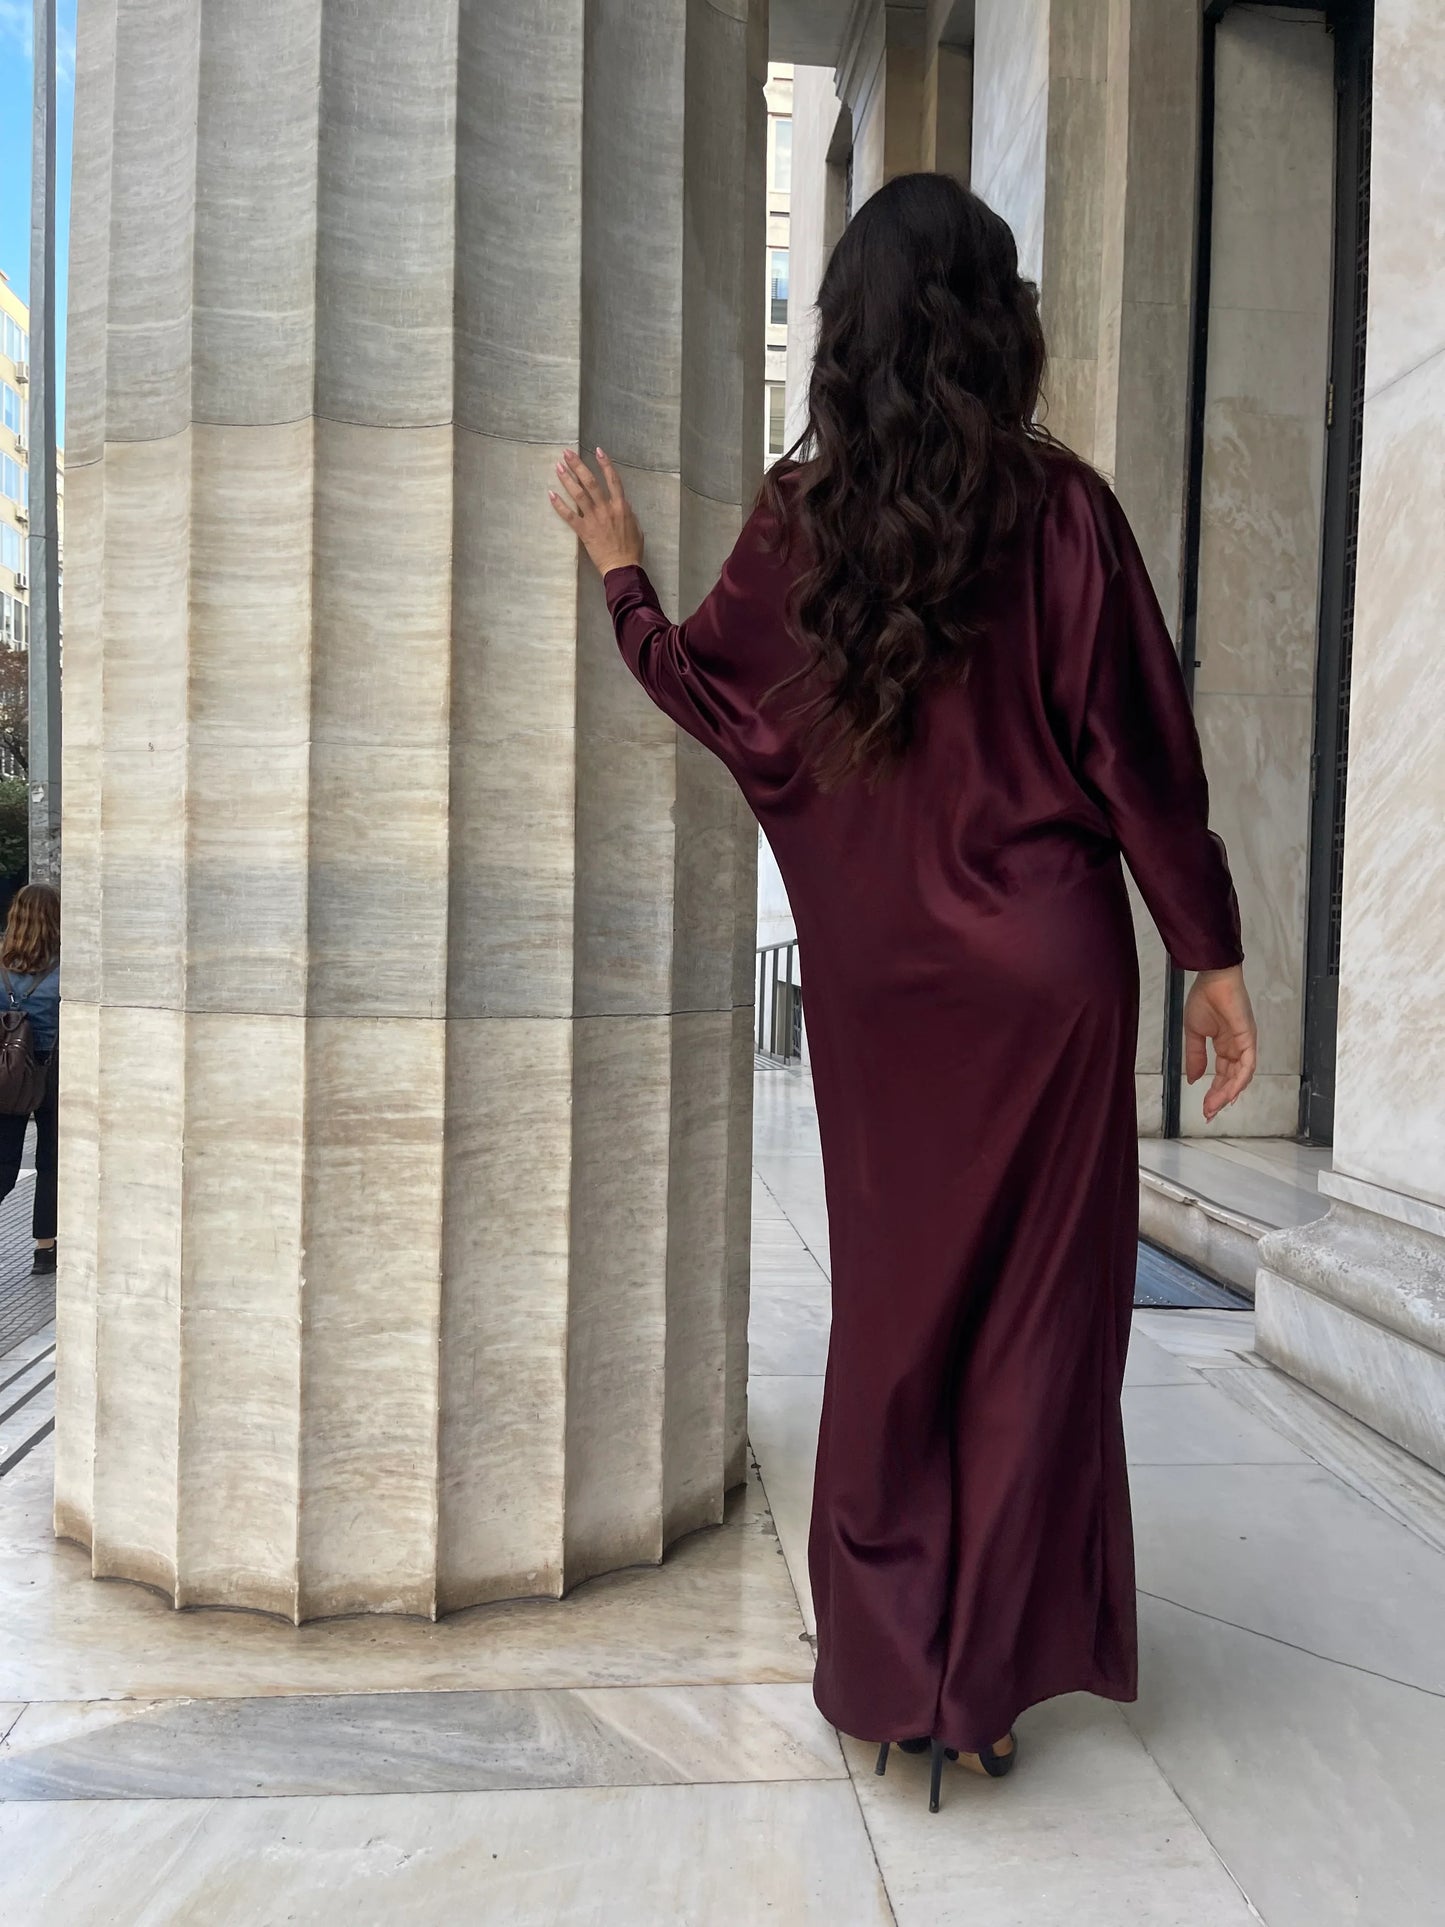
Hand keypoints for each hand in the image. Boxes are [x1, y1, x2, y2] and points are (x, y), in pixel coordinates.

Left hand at [548, 447, 644, 575]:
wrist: (622, 567)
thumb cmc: (631, 549)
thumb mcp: (636, 527)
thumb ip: (628, 513)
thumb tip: (622, 504)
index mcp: (621, 506)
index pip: (613, 479)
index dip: (605, 463)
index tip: (597, 450)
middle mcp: (606, 508)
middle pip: (590, 482)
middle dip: (578, 465)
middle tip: (567, 453)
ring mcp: (594, 519)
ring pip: (578, 494)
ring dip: (567, 479)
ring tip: (558, 466)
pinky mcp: (584, 531)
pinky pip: (569, 515)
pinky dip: (559, 504)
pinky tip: (551, 494)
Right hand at [1183, 964, 1257, 1122]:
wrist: (1213, 979)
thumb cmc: (1204, 998)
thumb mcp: (1194, 1033)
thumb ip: (1195, 1057)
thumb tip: (1193, 1079)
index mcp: (1224, 1045)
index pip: (1221, 1075)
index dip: (1213, 1092)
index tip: (1204, 1108)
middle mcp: (1236, 1048)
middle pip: (1231, 1079)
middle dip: (1219, 1097)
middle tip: (1208, 1113)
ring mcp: (1244, 1044)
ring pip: (1240, 1076)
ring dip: (1228, 1093)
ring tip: (1214, 1106)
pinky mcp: (1249, 1039)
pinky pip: (1247, 1064)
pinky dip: (1240, 1079)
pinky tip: (1230, 1092)